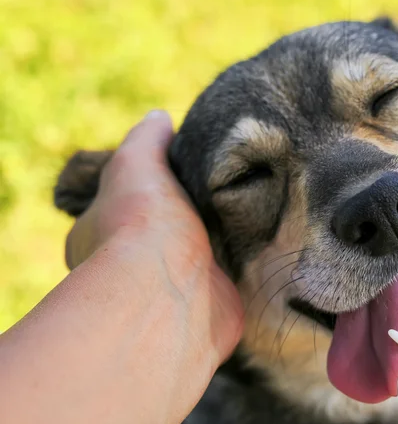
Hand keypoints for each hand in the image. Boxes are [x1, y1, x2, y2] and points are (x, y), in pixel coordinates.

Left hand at [64, 110, 243, 361]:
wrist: (172, 296)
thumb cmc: (143, 228)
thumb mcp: (136, 164)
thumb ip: (147, 140)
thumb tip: (160, 118)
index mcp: (101, 233)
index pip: (123, 203)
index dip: (150, 186)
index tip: (182, 169)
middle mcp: (133, 267)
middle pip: (167, 231)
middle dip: (193, 214)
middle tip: (229, 186)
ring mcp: (175, 290)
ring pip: (202, 256)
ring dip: (224, 240)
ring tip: (258, 206)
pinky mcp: (214, 305)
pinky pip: (232, 279)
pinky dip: (247, 265)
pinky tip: (268, 242)